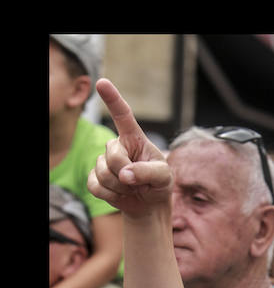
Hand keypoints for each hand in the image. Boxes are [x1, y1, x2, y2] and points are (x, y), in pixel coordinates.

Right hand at [88, 79, 172, 216]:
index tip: (102, 83)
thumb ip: (148, 172)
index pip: (123, 115)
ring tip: (132, 188)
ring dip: (121, 188)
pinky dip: (111, 196)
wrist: (149, 204)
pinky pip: (95, 186)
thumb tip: (124, 174)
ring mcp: (104, 161)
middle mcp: (117, 146)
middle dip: (126, 173)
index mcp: (134, 139)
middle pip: (112, 156)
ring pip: (103, 174)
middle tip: (139, 183)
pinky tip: (121, 195)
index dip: (112, 99)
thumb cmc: (159, 185)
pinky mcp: (96, 178)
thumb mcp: (164, 177)